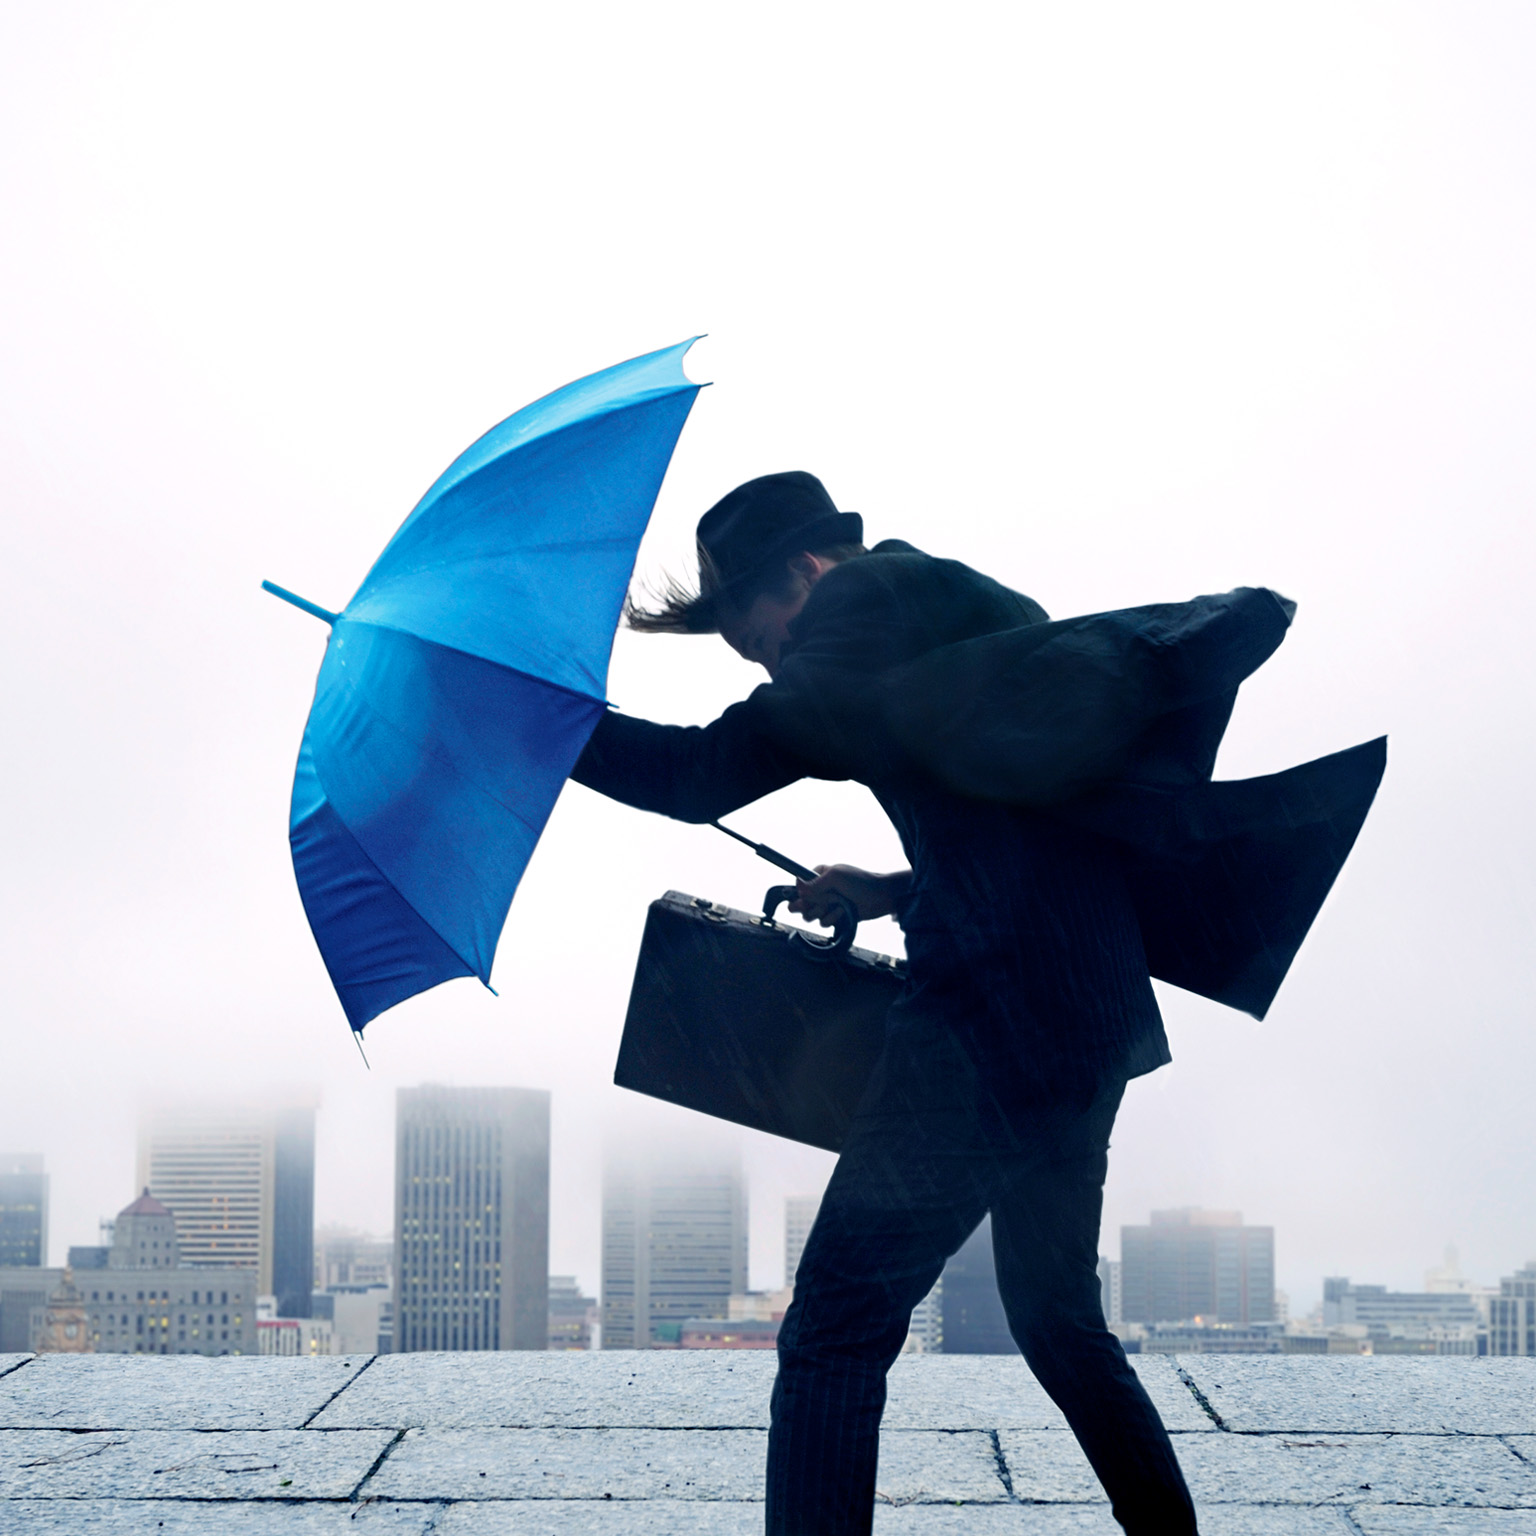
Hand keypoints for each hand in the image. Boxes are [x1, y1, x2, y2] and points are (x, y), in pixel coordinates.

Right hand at [789, 865, 911, 923]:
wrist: (881, 897)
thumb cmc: (861, 882)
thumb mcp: (835, 877)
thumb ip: (814, 883)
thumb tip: (796, 884)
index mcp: (818, 875)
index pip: (798, 887)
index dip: (801, 895)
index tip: (807, 898)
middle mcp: (821, 890)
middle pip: (801, 904)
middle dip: (811, 906)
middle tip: (822, 904)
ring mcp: (827, 904)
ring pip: (811, 916)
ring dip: (824, 912)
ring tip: (838, 905)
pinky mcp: (834, 916)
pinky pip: (824, 923)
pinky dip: (833, 919)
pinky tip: (843, 912)